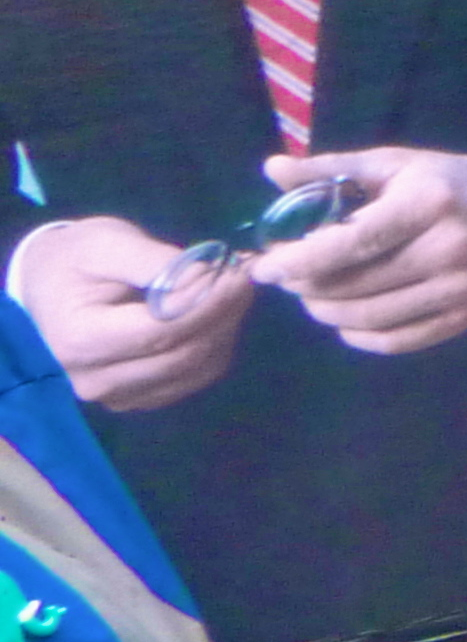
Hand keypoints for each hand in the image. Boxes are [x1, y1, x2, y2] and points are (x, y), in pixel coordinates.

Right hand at [11, 216, 254, 408]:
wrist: (46, 290)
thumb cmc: (73, 262)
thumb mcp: (104, 243)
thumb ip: (153, 261)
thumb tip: (206, 276)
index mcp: (80, 340)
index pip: (162, 330)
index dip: (209, 302)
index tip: (238, 270)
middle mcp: (96, 379)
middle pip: (184, 353)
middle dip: (224, 312)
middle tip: (245, 275)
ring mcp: (118, 396)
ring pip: (196, 369)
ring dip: (225, 328)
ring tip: (233, 289)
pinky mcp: (138, 398)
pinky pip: (193, 377)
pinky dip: (214, 345)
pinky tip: (217, 314)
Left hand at [251, 149, 466, 355]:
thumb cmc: (448, 183)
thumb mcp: (395, 164)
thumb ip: (333, 169)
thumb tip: (272, 169)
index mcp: (425, 203)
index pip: (350, 241)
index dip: (300, 259)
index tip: (265, 268)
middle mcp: (446, 248)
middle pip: (355, 284)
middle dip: (307, 287)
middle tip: (288, 280)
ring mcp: (459, 288)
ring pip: (371, 316)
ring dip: (328, 313)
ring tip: (313, 300)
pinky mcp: (465, 316)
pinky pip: (399, 340)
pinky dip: (361, 336)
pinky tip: (346, 322)